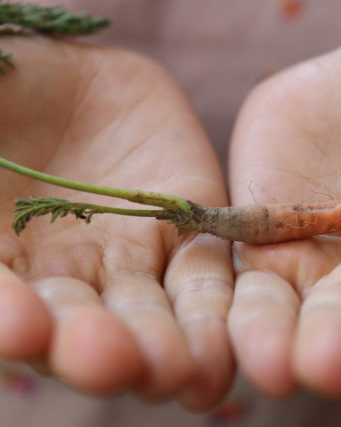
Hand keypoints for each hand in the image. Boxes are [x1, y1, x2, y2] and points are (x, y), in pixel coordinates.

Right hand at [0, 37, 232, 409]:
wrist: (67, 74)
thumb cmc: (6, 98)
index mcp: (7, 265)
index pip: (14, 309)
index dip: (15, 320)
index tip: (22, 326)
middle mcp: (67, 279)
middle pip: (84, 330)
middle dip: (97, 350)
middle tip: (108, 361)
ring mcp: (131, 259)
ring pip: (152, 319)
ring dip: (162, 349)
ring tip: (176, 370)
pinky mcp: (187, 233)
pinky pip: (204, 279)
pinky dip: (210, 313)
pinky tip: (216, 353)